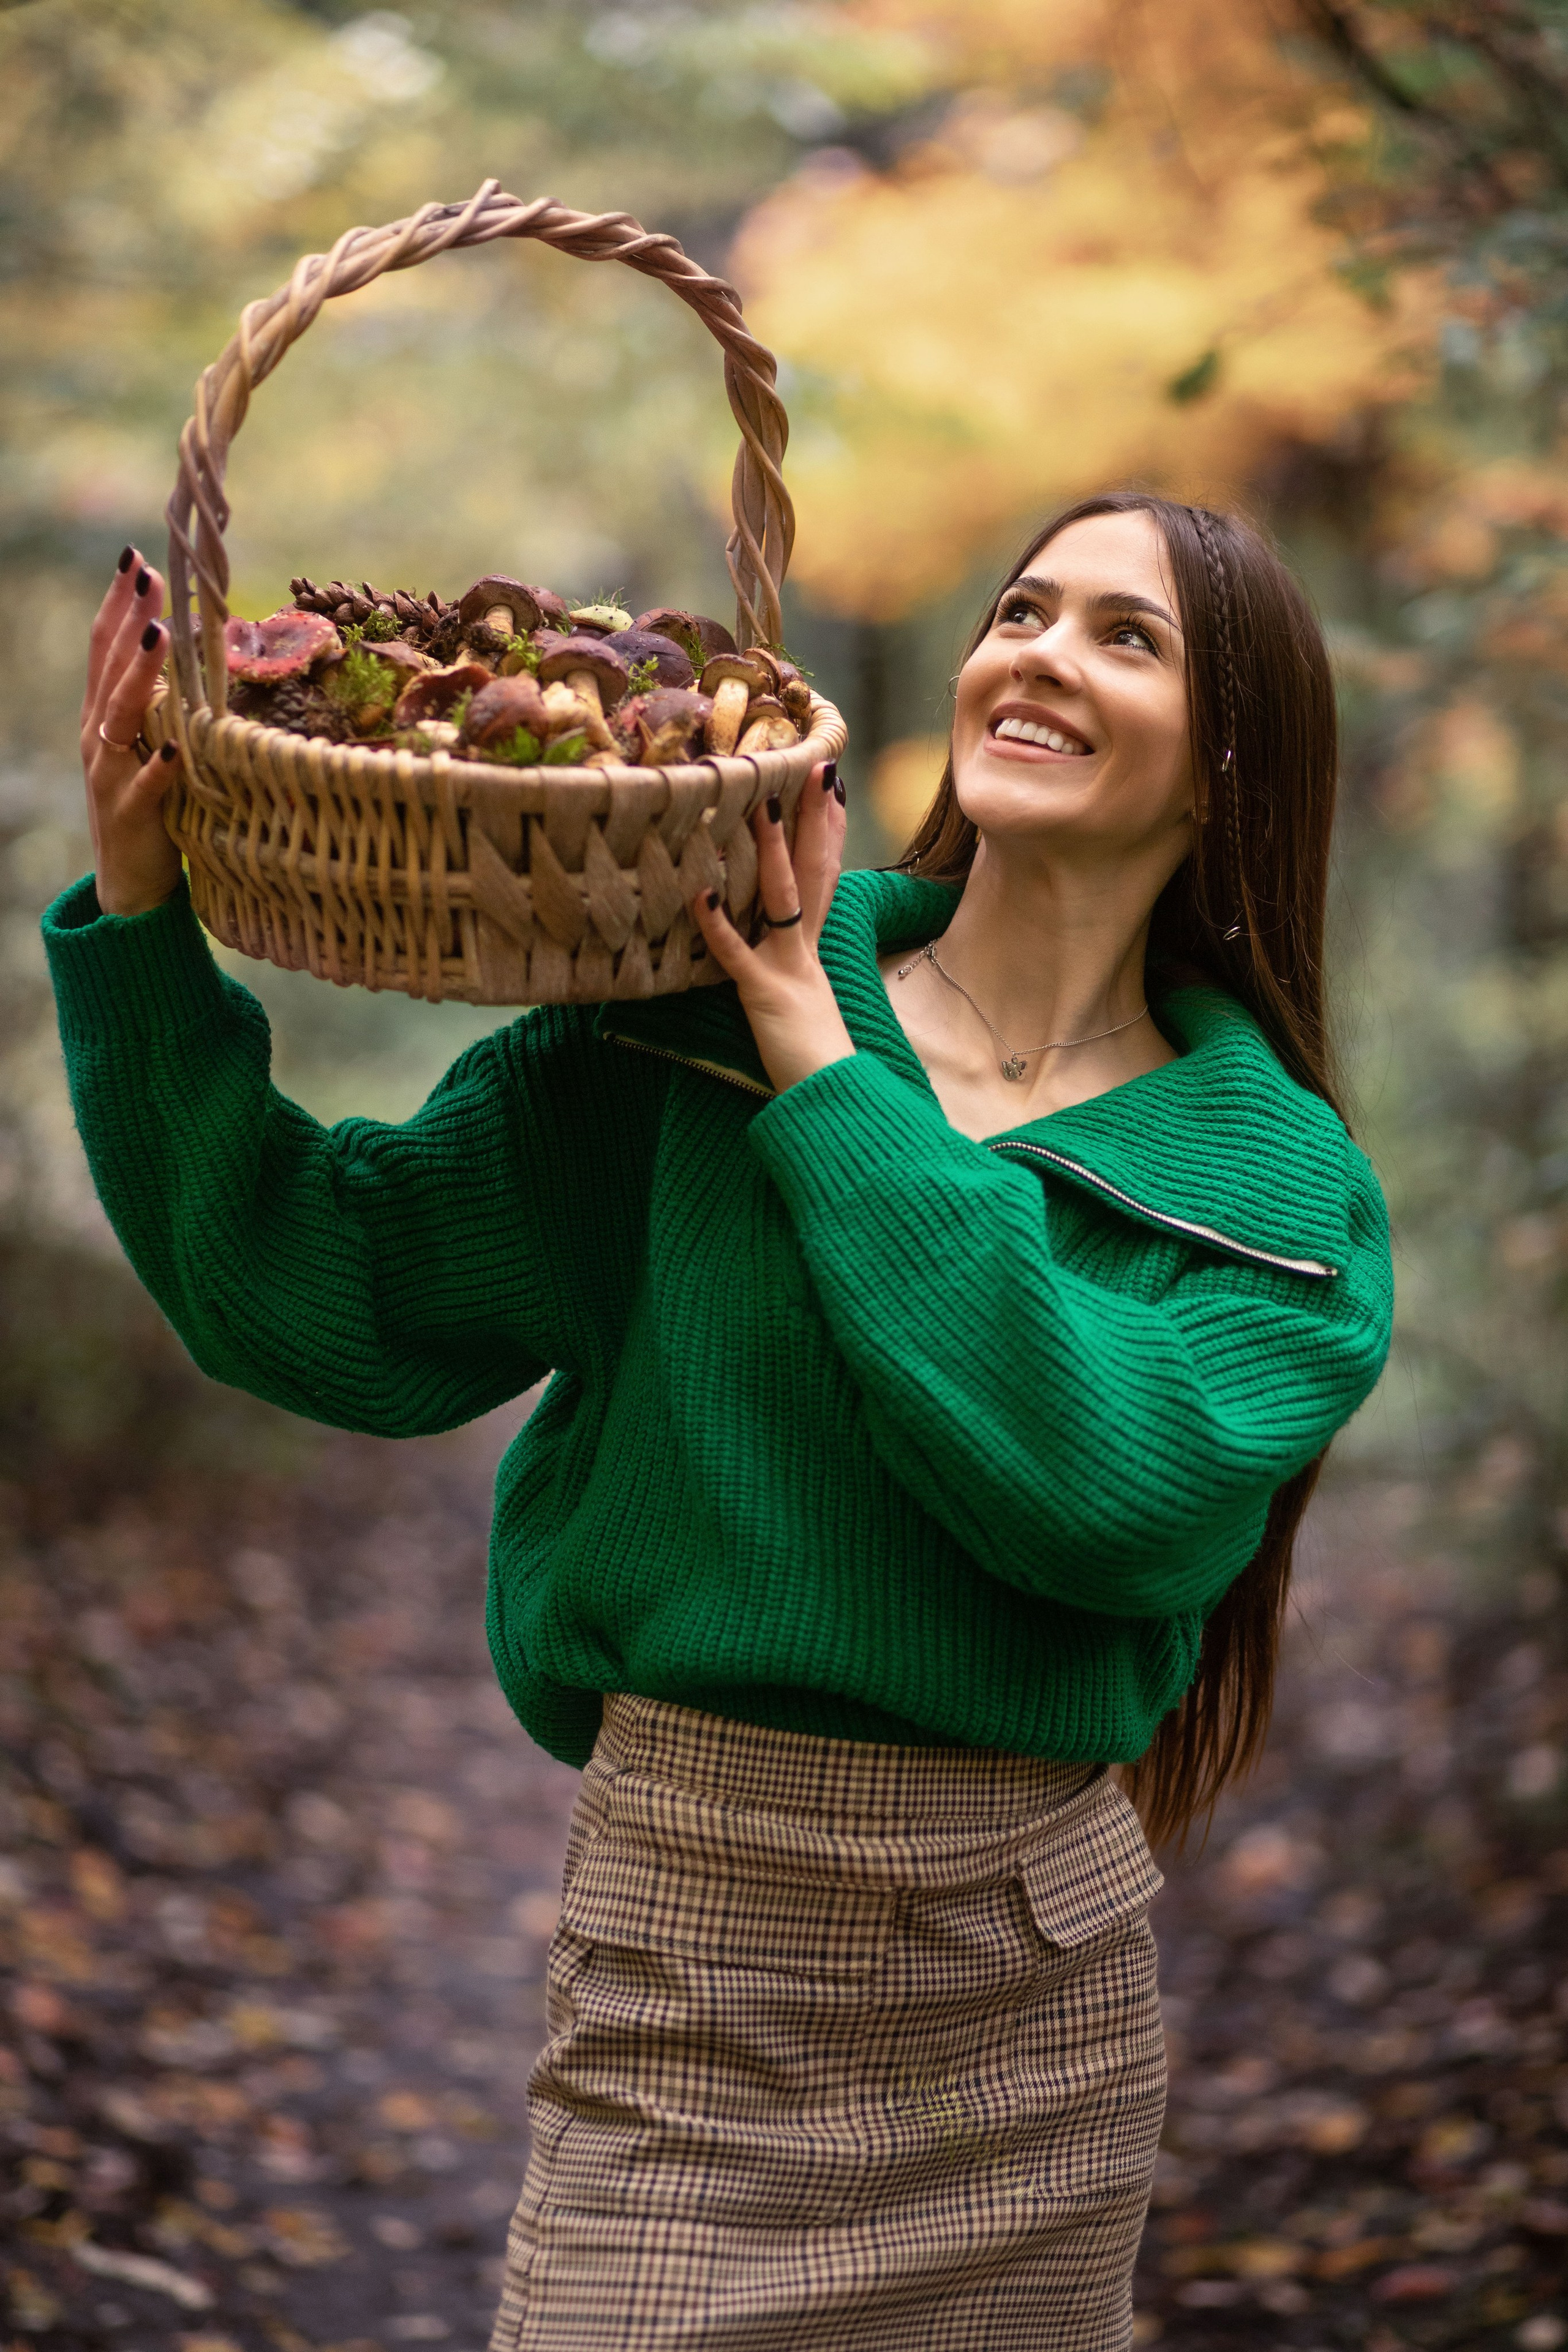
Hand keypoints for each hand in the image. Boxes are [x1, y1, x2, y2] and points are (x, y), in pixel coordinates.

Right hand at [80, 547, 182, 917]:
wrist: (129, 882)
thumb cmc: (148, 803)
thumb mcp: (150, 743)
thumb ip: (161, 703)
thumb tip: (188, 650)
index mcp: (104, 716)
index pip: (106, 649)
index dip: (119, 604)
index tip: (136, 559)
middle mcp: (98, 738)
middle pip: (110, 669)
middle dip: (128, 621)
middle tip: (147, 577)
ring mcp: (109, 776)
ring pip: (120, 718)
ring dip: (139, 676)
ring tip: (159, 637)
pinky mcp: (130, 816)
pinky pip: (145, 790)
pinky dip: (157, 770)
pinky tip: (175, 751)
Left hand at [689, 762, 853, 1093]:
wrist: (831, 1096)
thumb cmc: (811, 1056)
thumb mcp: (802, 1000)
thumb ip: (789, 968)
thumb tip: (773, 941)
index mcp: (812, 949)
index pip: (824, 876)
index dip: (827, 829)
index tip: (828, 785)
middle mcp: (804, 950)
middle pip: (813, 872)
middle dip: (814, 818)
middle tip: (815, 765)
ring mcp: (786, 970)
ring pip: (781, 900)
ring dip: (772, 853)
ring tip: (760, 807)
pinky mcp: (763, 996)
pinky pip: (736, 956)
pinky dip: (717, 925)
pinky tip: (700, 893)